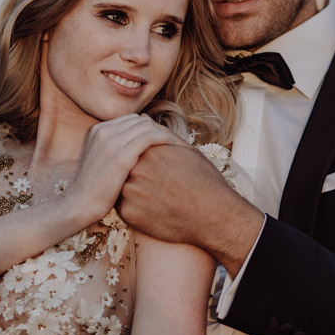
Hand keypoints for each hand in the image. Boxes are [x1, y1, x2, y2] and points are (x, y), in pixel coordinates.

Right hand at [65, 114, 181, 222]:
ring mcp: (111, 143)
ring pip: (145, 126)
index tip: (158, 138)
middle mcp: (103, 131)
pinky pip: (148, 137)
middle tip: (168, 141)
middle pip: (139, 120)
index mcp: (97, 130)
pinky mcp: (120, 156)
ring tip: (172, 144)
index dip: (146, 127)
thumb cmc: (94, 188)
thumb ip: (113, 147)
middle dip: (155, 128)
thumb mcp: (99, 159)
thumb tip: (135, 143)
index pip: (130, 119)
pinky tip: (171, 146)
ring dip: (162, 132)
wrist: (80, 204)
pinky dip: (162, 138)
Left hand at [118, 143, 262, 269]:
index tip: (159, 168)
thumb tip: (144, 118)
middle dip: (136, 173)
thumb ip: (160, 134)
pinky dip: (134, 207)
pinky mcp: (128, 213)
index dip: (145, 159)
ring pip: (120, 186)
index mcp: (148, 150)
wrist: (214, 216)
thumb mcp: (186, 150)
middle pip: (124, 166)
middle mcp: (135, 168)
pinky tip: (155, 209)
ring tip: (157, 196)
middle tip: (158, 184)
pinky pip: (122, 206)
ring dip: (132, 190)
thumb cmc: (204, 181)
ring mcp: (129, 191)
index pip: (133, 147)